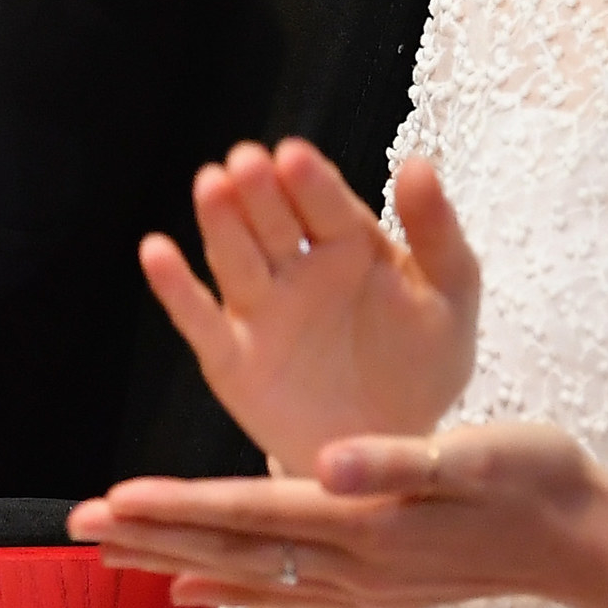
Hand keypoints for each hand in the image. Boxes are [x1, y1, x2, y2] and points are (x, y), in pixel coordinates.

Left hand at [80, 421, 607, 607]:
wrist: (588, 540)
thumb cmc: (536, 477)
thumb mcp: (475, 451)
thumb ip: (398, 459)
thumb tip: (329, 464)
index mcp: (362, 519)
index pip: (247, 510)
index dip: (174, 507)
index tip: (108, 503)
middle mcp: (349, 559)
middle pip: (227, 548)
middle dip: (146, 537)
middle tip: (71, 530)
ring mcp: (360, 580)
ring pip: (242, 569)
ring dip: (169, 560)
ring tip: (106, 555)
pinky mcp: (373, 583)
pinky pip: (279, 588)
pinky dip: (226, 586)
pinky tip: (188, 589)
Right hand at [142, 140, 479, 479]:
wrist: (390, 451)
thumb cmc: (423, 364)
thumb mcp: (451, 298)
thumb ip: (438, 234)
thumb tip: (418, 163)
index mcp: (350, 244)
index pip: (325, 204)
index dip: (310, 182)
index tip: (294, 156)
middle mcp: (297, 268)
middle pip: (273, 222)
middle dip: (260, 191)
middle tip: (246, 160)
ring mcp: (260, 310)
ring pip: (235, 258)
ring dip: (220, 223)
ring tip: (210, 185)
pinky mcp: (230, 357)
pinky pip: (200, 319)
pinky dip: (176, 289)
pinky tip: (156, 252)